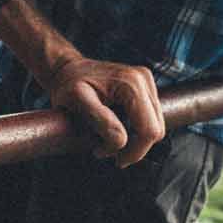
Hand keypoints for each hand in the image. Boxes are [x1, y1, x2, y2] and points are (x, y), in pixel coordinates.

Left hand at [43, 56, 164, 167]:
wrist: (67, 69)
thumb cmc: (68, 84)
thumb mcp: (77, 101)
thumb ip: (101, 121)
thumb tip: (121, 141)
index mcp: (131, 83)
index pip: (148, 131)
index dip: (132, 152)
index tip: (105, 154)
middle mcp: (143, 79)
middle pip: (156, 130)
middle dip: (133, 148)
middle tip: (103, 149)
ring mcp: (147, 82)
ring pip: (155, 127)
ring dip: (134, 140)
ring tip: (105, 137)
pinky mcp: (146, 87)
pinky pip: (150, 119)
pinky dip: (134, 130)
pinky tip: (115, 127)